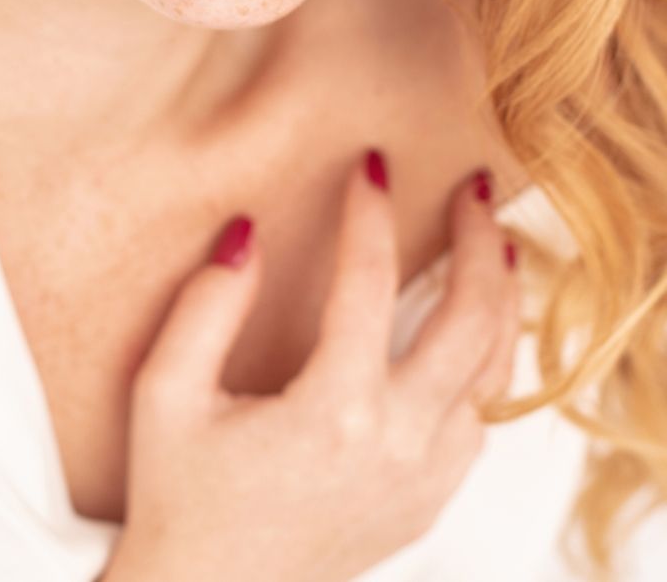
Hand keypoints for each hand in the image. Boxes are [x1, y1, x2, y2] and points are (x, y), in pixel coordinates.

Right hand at [104, 152, 521, 581]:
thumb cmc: (182, 499)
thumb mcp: (165, 395)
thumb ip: (204, 307)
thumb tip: (247, 235)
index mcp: (331, 413)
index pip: (368, 282)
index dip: (371, 213)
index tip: (370, 165)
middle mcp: (396, 446)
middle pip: (470, 320)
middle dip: (477, 242)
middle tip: (471, 189)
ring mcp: (423, 480)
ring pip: (495, 372)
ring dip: (501, 299)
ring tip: (497, 242)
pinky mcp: (428, 502)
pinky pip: (483, 420)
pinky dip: (490, 363)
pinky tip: (476, 329)